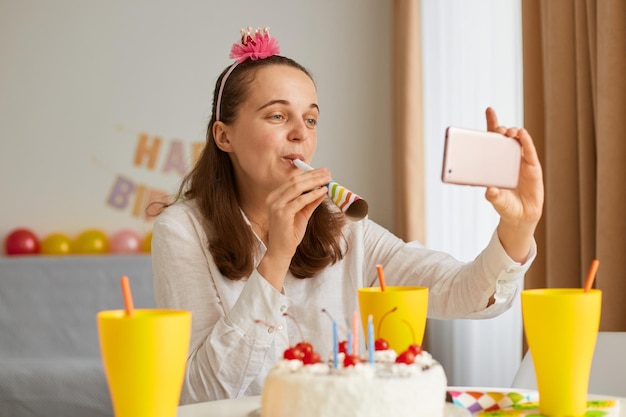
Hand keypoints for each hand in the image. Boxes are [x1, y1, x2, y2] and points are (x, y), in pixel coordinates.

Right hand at [257, 168, 330, 289]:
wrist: (280, 251)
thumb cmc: (289, 234)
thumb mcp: (302, 214)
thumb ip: (310, 201)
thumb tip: (322, 189)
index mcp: (275, 196)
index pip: (293, 180)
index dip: (308, 174)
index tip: (322, 171)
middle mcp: (273, 198)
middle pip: (295, 181)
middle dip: (313, 175)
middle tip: (327, 172)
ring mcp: (275, 205)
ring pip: (297, 187)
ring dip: (315, 182)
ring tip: (327, 179)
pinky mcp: (281, 213)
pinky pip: (300, 200)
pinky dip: (313, 195)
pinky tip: (323, 191)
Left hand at [485, 107, 543, 261]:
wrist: (521, 217)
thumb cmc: (505, 206)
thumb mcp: (497, 200)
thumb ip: (493, 195)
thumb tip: (489, 190)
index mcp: (495, 163)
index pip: (492, 140)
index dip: (491, 124)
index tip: (489, 110)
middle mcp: (507, 159)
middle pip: (505, 138)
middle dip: (502, 129)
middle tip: (500, 129)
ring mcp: (520, 162)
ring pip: (518, 142)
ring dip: (515, 134)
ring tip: (510, 132)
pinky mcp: (533, 167)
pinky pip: (530, 151)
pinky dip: (526, 142)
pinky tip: (522, 135)